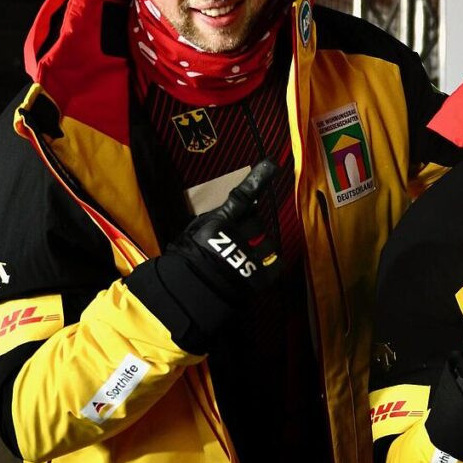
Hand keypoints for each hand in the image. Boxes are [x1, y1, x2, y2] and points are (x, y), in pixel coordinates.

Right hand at [126, 159, 280, 353]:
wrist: (186, 298)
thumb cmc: (187, 263)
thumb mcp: (195, 233)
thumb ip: (220, 220)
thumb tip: (244, 205)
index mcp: (215, 226)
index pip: (240, 198)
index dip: (257, 180)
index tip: (272, 164)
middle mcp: (233, 238)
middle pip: (256, 222)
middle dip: (250, 230)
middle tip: (235, 244)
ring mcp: (247, 258)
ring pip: (268, 242)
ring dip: (259, 248)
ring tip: (241, 260)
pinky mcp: (257, 277)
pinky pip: (276, 262)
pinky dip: (270, 264)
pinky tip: (257, 269)